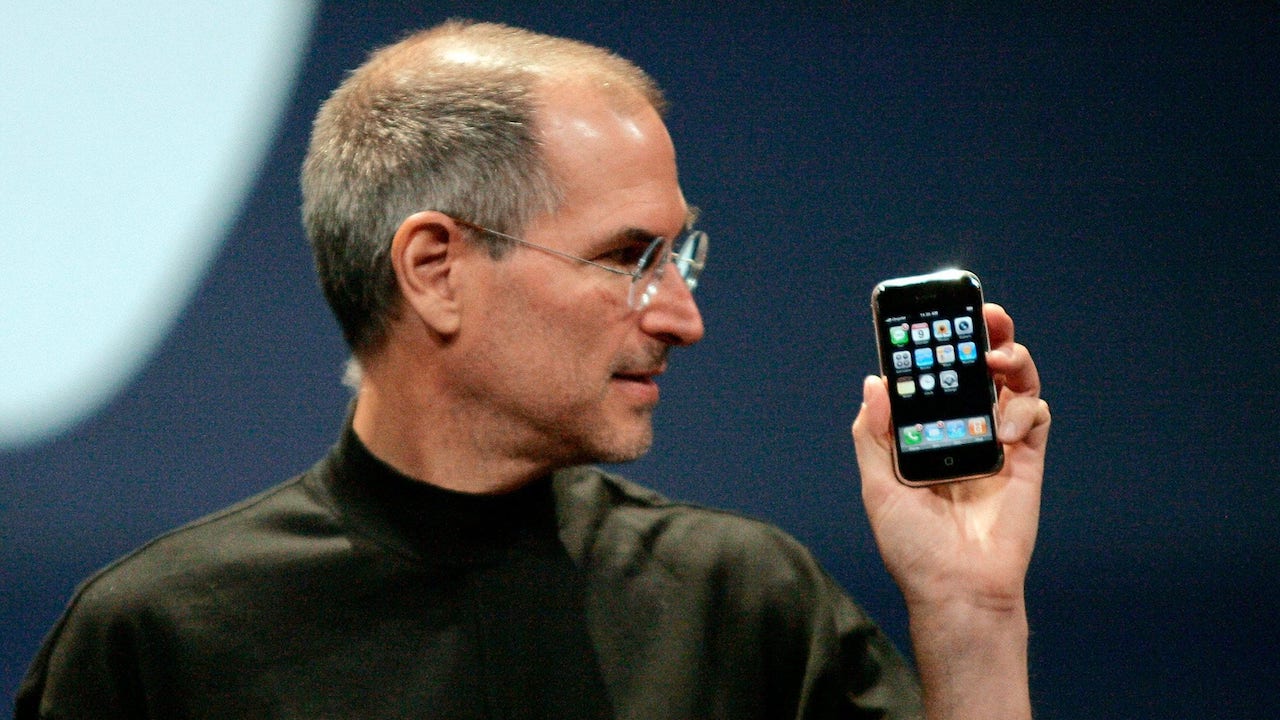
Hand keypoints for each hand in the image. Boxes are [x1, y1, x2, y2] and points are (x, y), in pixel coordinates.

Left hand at [852, 303, 1049, 607]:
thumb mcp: (877, 487)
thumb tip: (876, 381)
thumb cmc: (913, 546)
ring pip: (1011, 383)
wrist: (958, 588)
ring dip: (1011, 358)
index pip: (932, 377)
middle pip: (977, 369)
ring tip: (998, 355)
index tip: (931, 316)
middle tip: (983, 312)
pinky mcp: (1027, 459)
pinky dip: (1026, 408)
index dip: (935, 345)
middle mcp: (961, 430)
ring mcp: (997, 442)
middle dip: (982, 335)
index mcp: (924, 433)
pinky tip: (1007, 427)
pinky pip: (1035, 416)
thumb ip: (874, 434)